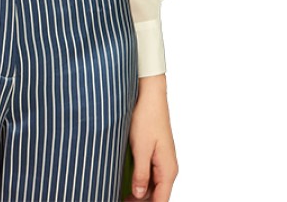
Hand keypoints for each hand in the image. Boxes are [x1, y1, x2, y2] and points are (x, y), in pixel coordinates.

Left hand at [124, 74, 177, 200]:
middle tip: (118, 199)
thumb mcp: (141, 148)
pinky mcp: (154, 153)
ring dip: (137, 192)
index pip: (161, 201)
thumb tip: (139, 195)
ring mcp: (161, 160)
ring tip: (118, 193)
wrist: (149, 95)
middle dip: (139, 201)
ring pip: (151, 185)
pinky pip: (148, 173)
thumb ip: (141, 174)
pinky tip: (125, 181)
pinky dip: (138, 180)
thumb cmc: (147, 117)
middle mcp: (167, 168)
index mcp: (168, 170)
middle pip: (155, 195)